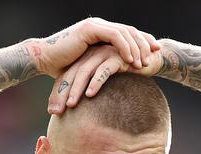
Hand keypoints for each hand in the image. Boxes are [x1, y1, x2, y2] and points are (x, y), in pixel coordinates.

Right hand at [36, 18, 159, 78]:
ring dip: (137, 47)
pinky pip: (114, 36)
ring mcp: (95, 25)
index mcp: (101, 32)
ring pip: (125, 32)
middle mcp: (100, 25)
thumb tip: (114, 80)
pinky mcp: (90, 29)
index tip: (155, 52)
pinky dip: (125, 48)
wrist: (43, 59)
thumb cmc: (62, 67)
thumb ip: (102, 67)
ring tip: (144, 63)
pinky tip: (131, 60)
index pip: (127, 34)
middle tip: (156, 54)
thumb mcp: (88, 67)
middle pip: (130, 30)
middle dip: (145, 41)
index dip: (142, 41)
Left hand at [47, 43, 163, 113]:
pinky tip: (90, 94)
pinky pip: (104, 70)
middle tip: (56, 111)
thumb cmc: (128, 74)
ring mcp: (104, 54)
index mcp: (85, 59)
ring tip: (70, 105)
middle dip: (62, 94)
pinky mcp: (117, 57)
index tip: (53, 112)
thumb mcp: (108, 83)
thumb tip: (81, 114)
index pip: (67, 77)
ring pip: (85, 72)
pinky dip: (96, 82)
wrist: (152, 60)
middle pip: (72, 75)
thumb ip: (94, 91)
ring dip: (76, 89)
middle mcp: (92, 55)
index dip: (58, 94)